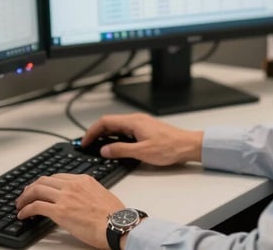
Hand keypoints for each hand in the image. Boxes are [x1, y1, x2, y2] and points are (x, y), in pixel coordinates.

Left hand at [15, 173, 123, 248]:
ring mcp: (65, 197)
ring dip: (25, 197)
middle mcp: (72, 185)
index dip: (45, 183)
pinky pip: (36, 206)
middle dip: (31, 188)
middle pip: (43, 180)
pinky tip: (23, 215)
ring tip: (20, 205)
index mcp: (83, 180)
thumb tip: (81, 200)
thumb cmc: (115, 216)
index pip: (57, 177)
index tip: (39, 189)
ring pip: (36, 190)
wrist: (118, 225)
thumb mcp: (102, 195)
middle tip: (25, 196)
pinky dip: (26, 209)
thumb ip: (88, 193)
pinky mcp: (59, 211)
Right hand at [82, 113, 203, 165]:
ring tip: (97, 147)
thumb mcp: (142, 152)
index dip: (92, 131)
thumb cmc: (170, 147)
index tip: (84, 141)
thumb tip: (105, 150)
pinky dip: (115, 137)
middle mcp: (136, 120)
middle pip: (109, 123)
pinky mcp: (145, 129)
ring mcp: (141, 124)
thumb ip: (121, 151)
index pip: (105, 122)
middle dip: (96, 133)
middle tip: (87, 145)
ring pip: (117, 127)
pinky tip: (115, 146)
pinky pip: (125, 130)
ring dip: (106, 135)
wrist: (188, 145)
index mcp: (133, 122)